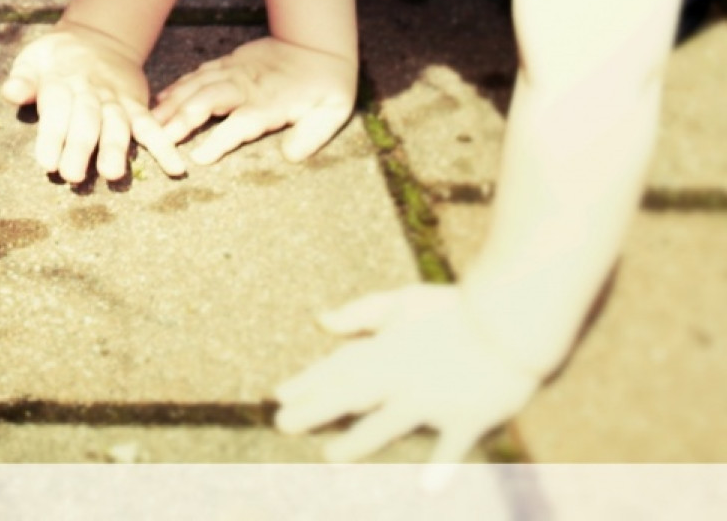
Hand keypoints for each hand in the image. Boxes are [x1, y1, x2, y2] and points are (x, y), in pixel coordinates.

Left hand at [2, 23, 186, 182]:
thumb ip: (23, 79)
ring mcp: (116, 99)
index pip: (57, 109)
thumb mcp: (33, 59)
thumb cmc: (56, 59)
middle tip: (72, 176)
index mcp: (61, 81)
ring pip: (117, 124)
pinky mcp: (136, 106)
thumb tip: (10, 92)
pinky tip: (176, 168)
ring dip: (116, 148)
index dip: (52, 135)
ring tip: (113, 174)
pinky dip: (164, 145)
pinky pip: (151, 125)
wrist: (97, 37)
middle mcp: (91, 91)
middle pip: (87, 120)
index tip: (46, 163)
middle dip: (80, 147)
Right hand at [151, 36, 355, 164]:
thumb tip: (290, 156)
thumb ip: (312, 135)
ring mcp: (234, 72)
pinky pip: (197, 74)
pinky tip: (161, 99)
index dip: (219, 142)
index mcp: (270, 104)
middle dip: (180, 120)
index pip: (240, 125)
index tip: (198, 159)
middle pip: (207, 101)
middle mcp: (246, 87)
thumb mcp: (333, 112)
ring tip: (149, 122)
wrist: (317, 42)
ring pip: (196, 86)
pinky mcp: (227, 63)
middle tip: (157, 139)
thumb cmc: (327, 84)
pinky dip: (177, 86)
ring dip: (172, 104)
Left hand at [273, 283, 542, 465]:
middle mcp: (403, 374)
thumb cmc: (456, 309)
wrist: (512, 317)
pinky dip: (443, 465)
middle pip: (351, 393)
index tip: (277, 395)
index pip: (339, 366)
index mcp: (388, 348)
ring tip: (330, 456)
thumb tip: (322, 320)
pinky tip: (428, 488)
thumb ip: (362, 313)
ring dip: (359, 440)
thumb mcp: (404, 301)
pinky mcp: (468, 417)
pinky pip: (452, 445)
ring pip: (389, 422)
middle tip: (281, 424)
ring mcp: (434, 398)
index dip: (307, 381)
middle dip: (315, 409)